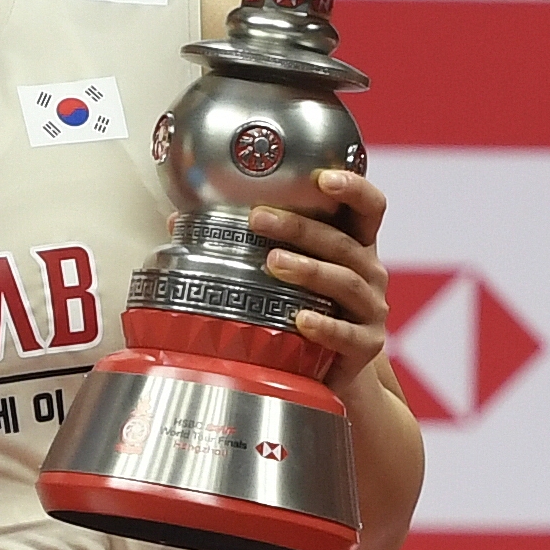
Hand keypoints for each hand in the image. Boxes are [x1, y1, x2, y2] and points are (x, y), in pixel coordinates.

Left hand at [249, 167, 393, 397]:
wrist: (330, 372)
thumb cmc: (302, 310)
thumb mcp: (284, 273)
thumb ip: (248, 243)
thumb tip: (178, 220)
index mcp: (354, 245)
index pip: (368, 206)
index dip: (353, 187)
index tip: (323, 177)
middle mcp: (369, 272)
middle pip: (342, 243)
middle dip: (299, 227)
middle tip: (257, 219)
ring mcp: (371, 309)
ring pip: (346, 282)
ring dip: (309, 270)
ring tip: (273, 263)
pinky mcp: (367, 346)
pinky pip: (347, 334)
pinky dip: (324, 326)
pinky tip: (299, 320)